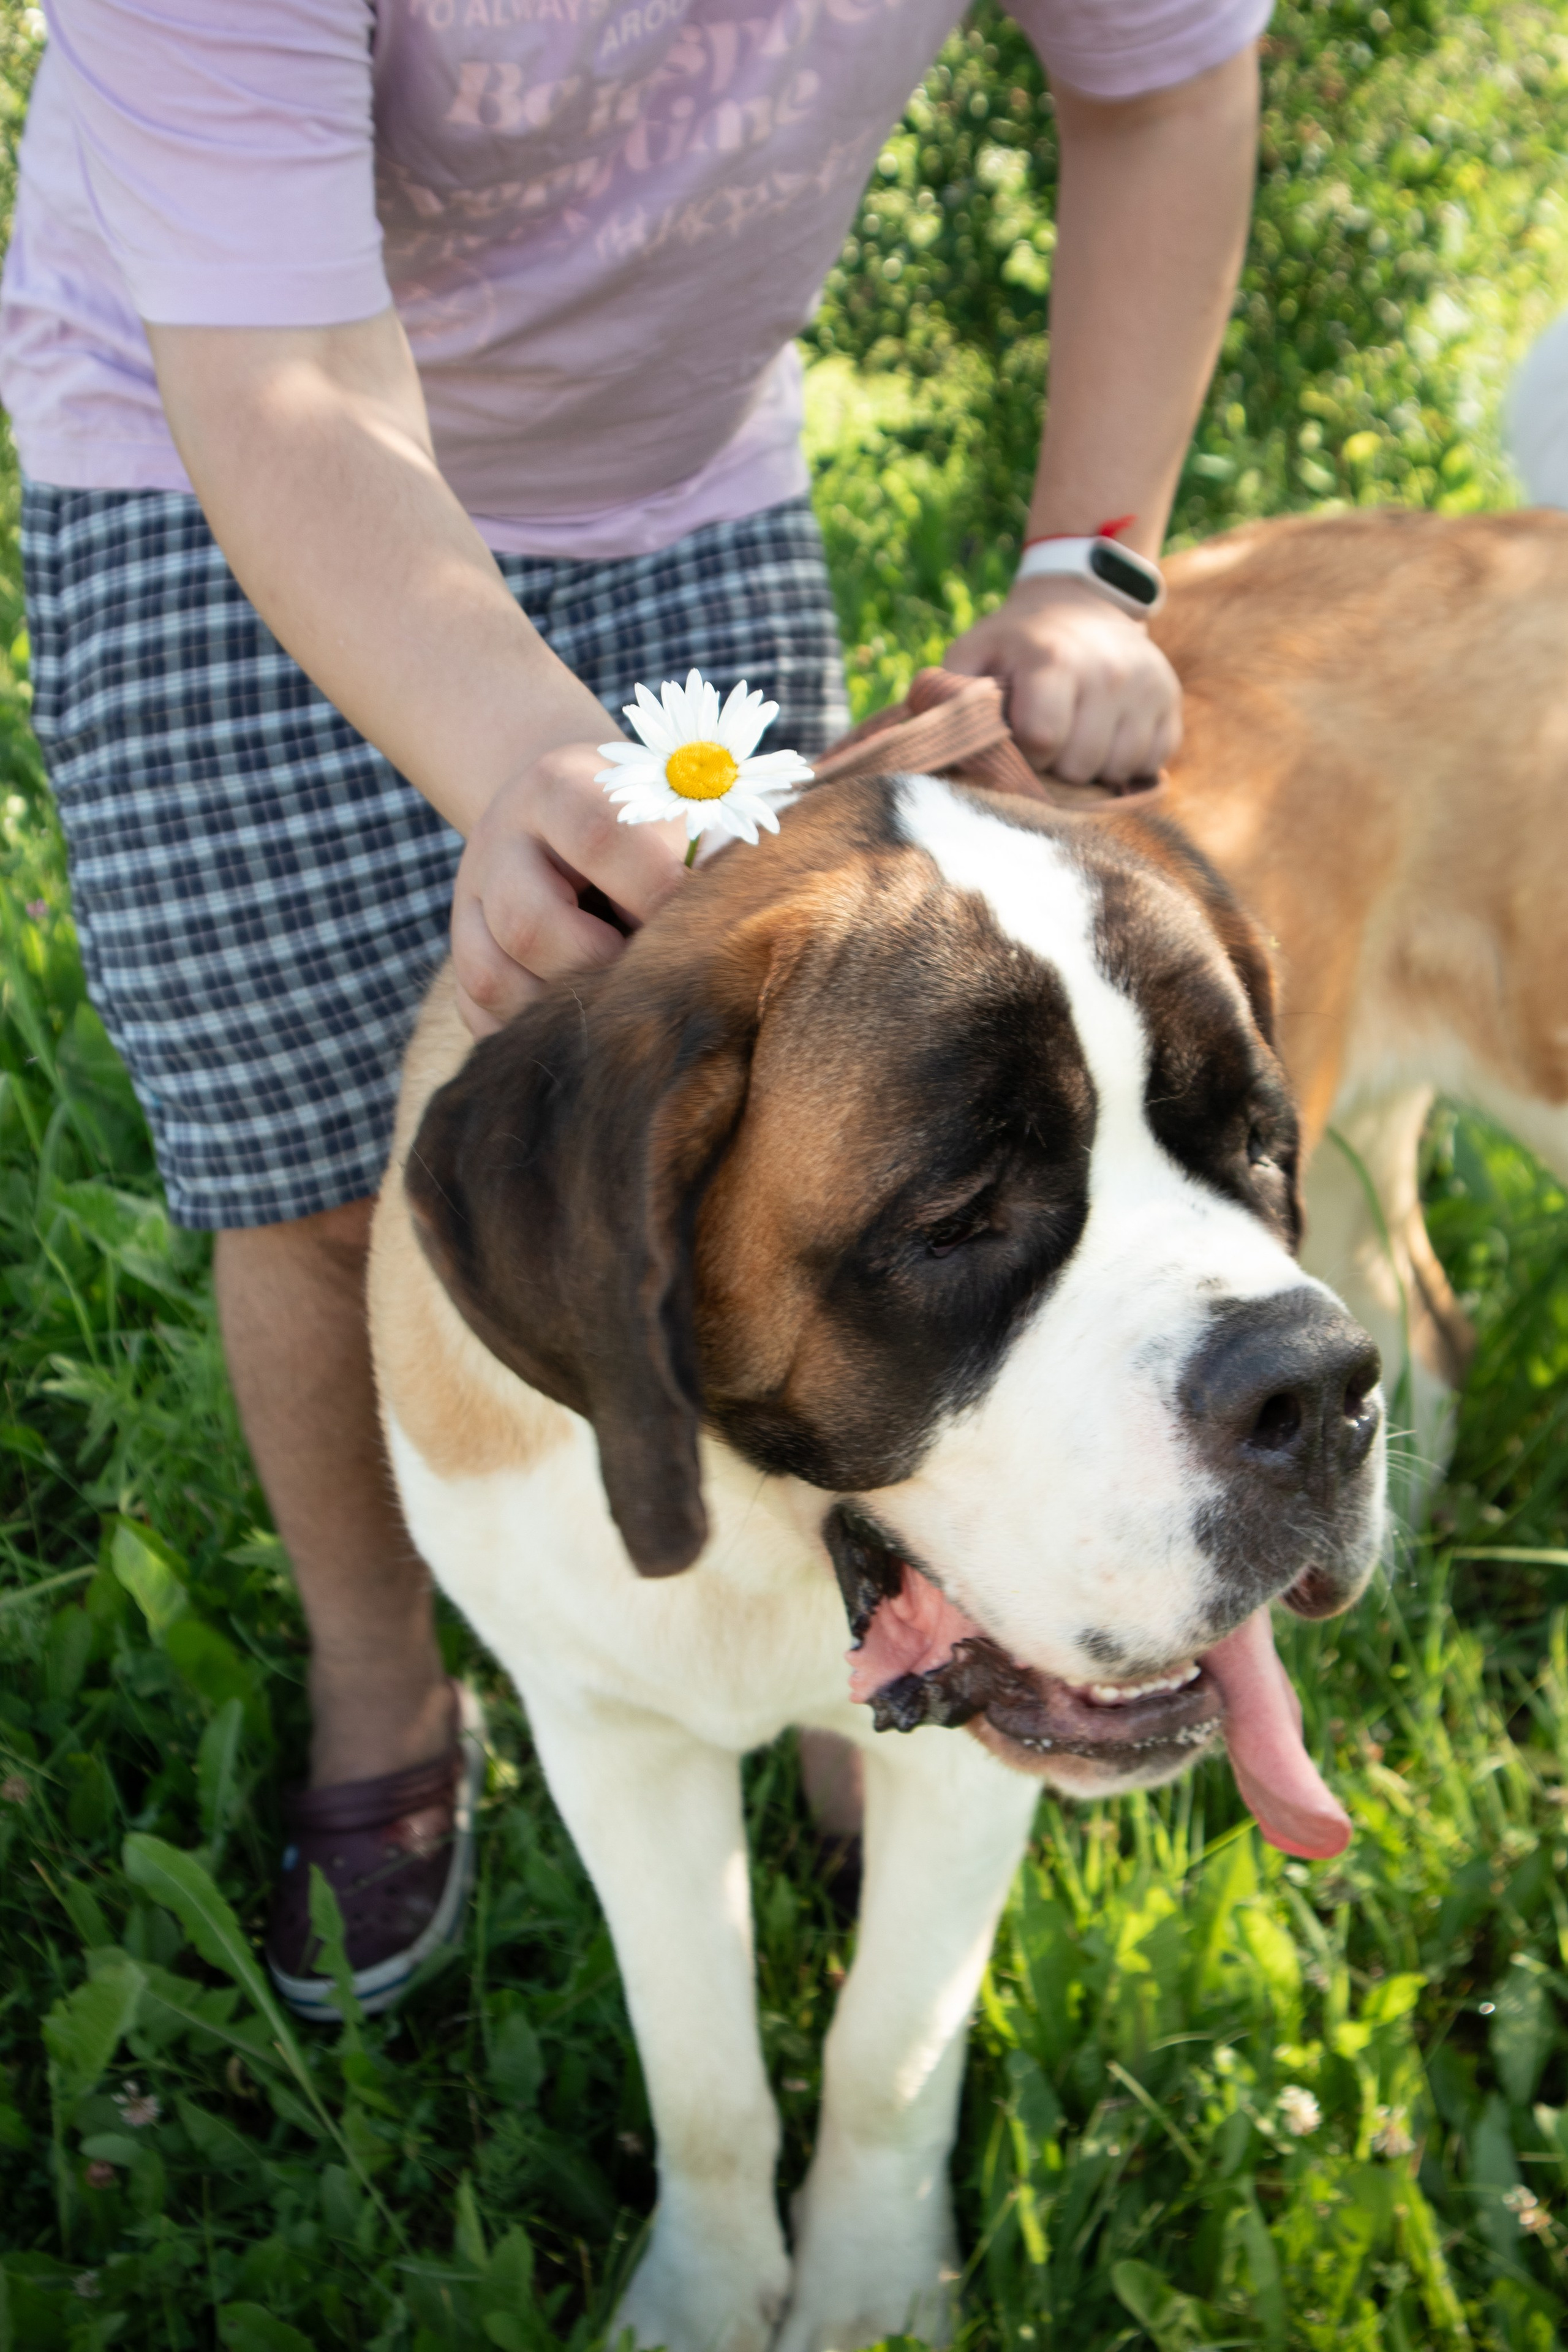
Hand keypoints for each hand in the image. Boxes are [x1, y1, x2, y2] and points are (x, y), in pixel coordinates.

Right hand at [450, 741, 686, 1036]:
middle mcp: (500, 840)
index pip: (601, 839)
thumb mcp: (678, 807)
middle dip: (600, 967)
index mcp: (559, 788)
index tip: (695, 929)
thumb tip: (751, 920)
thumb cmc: (649, 817)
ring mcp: (468, 898)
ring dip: (561, 1007)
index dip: (655, 896)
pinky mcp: (461, 951)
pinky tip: (578, 1023)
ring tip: (616, 1000)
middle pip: (528, 924)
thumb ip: (712, 850)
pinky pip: (478, 1014)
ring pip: (493, 978)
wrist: (567, 803)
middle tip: (651, 976)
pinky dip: (528, 1033)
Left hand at [944, 575, 1180, 784]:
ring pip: (1118, 771)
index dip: (1024, 753)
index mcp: (1054, 659)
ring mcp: (1148, 688)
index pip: (1042, 740)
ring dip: (1091, 767)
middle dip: (1057, 764)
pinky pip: (1149, 764)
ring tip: (1076, 735)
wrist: (1082, 603)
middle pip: (1081, 765)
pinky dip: (1125, 762)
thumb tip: (926, 742)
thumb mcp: (974, 653)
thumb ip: (950, 694)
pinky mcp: (1172, 703)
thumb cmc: (1016, 642)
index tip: (1018, 737)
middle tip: (1047, 737)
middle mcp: (1110, 672)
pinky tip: (1106, 735)